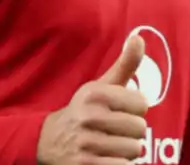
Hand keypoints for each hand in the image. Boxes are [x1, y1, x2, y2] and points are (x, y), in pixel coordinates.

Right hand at [37, 36, 149, 164]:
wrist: (48, 142)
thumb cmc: (84, 111)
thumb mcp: (101, 86)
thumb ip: (125, 64)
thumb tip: (139, 37)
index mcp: (95, 94)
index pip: (142, 104)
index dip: (136, 110)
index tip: (122, 111)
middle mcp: (89, 117)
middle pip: (140, 129)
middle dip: (132, 133)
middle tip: (116, 131)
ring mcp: (86, 143)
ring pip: (134, 150)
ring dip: (127, 151)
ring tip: (111, 146)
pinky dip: (120, 164)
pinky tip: (107, 158)